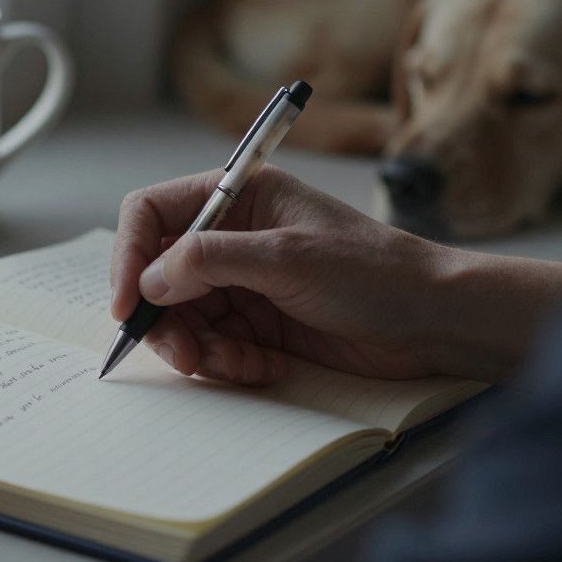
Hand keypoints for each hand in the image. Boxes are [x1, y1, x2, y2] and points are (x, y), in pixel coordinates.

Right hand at [111, 168, 561, 383]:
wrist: (433, 321)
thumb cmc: (375, 271)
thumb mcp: (286, 257)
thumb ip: (209, 260)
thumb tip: (148, 280)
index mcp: (238, 196)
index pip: (152, 214)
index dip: (130, 257)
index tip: (128, 305)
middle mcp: (233, 236)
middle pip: (158, 276)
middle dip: (166, 319)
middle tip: (185, 353)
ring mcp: (243, 283)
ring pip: (182, 319)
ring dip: (199, 348)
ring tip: (237, 362)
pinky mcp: (257, 324)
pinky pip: (213, 347)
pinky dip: (228, 362)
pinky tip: (264, 365)